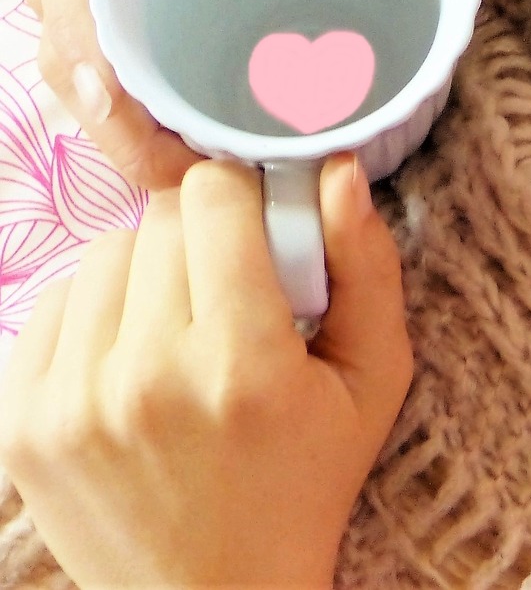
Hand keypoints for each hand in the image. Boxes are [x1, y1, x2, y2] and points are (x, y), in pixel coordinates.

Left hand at [0, 152, 413, 589]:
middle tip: (232, 289)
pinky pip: (53, 305)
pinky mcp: (22, 423)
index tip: (262, 229)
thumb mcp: (374, 379)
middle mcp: (146, 377)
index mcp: (241, 363)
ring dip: (147, 270)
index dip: (244, 196)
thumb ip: (367, 267)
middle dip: (202, 237)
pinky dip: (97, 313)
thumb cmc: (307, 481)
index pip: (212, 197)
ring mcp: (71, 403)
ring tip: (182, 325)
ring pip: (104, 255)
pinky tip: (135, 354)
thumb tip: (335, 169)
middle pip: (159, 221)